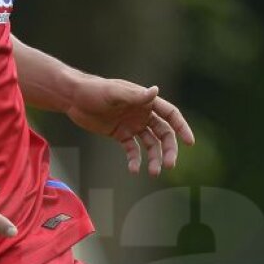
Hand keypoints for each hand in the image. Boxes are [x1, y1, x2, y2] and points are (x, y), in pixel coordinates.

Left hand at [64, 75, 193, 174]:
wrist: (73, 98)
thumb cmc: (94, 90)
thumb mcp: (113, 92)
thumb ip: (134, 95)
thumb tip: (155, 90)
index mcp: (146, 101)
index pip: (170, 114)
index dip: (181, 127)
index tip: (189, 142)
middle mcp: (142, 113)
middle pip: (163, 133)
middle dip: (168, 149)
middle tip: (169, 165)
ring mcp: (132, 125)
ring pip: (150, 144)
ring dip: (153, 158)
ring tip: (153, 172)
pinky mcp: (120, 134)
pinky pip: (132, 150)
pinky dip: (134, 160)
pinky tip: (134, 170)